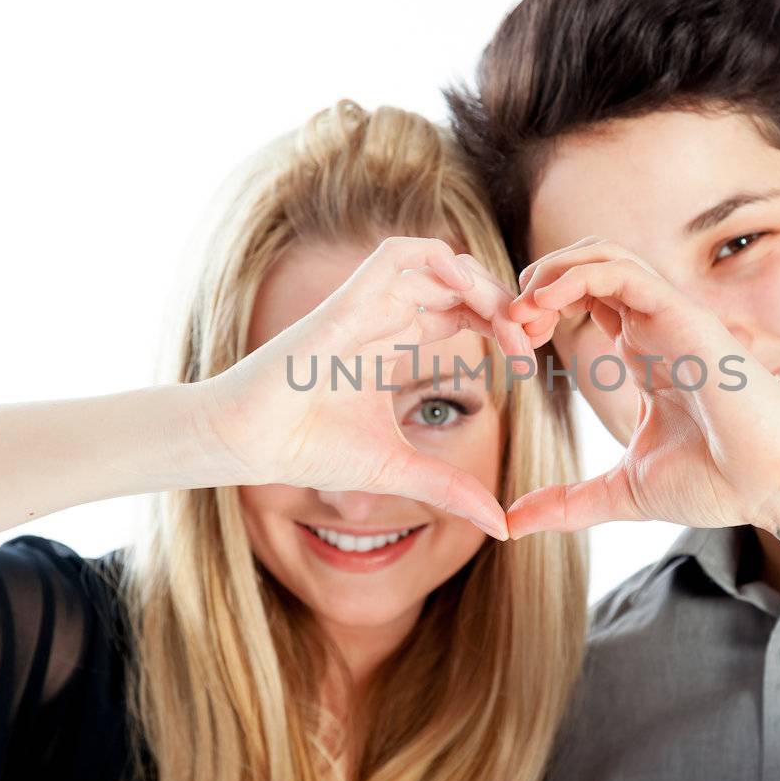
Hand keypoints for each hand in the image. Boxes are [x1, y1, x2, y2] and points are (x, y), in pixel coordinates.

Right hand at [197, 236, 530, 538]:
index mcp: (397, 343)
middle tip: (530, 341)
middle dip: (504, 302)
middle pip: (461, 281)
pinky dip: (439, 260)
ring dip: (481, 281)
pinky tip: (467, 293)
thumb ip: (450, 490)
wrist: (249, 445)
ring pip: (438, 259)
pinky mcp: (347, 302)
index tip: (526, 365)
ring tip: (507, 322)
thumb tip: (502, 526)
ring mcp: (367, 304)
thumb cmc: (309, 448)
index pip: (465, 311)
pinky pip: (399, 254)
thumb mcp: (399, 470)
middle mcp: (385, 315)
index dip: (503, 326)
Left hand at [502, 237, 779, 537]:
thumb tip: (512, 524)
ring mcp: (670, 318)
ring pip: (603, 256)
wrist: (777, 486)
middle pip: (588, 268)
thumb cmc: (720, 484)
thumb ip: (567, 503)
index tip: (513, 348)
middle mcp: (655, 328)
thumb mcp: (623, 491)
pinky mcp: (684, 315)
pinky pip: (625, 271)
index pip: (586, 301)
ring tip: (523, 307)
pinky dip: (578, 274)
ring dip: (553, 271)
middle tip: (508, 324)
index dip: (541, 312)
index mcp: (644, 354)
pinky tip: (546, 300)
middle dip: (538, 284)